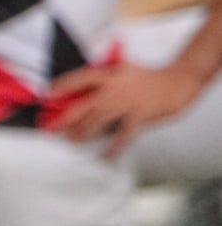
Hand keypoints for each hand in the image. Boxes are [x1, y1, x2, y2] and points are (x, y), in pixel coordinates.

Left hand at [51, 60, 204, 153]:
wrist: (178, 81)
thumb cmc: (148, 77)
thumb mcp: (125, 68)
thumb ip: (105, 75)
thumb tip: (83, 87)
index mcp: (110, 75)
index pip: (81, 78)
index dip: (63, 85)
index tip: (47, 94)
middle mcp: (115, 88)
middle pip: (83, 105)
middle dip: (65, 119)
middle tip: (50, 130)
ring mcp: (127, 103)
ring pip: (98, 121)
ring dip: (83, 133)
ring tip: (72, 141)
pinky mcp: (139, 116)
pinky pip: (123, 135)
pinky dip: (113, 148)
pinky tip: (104, 157)